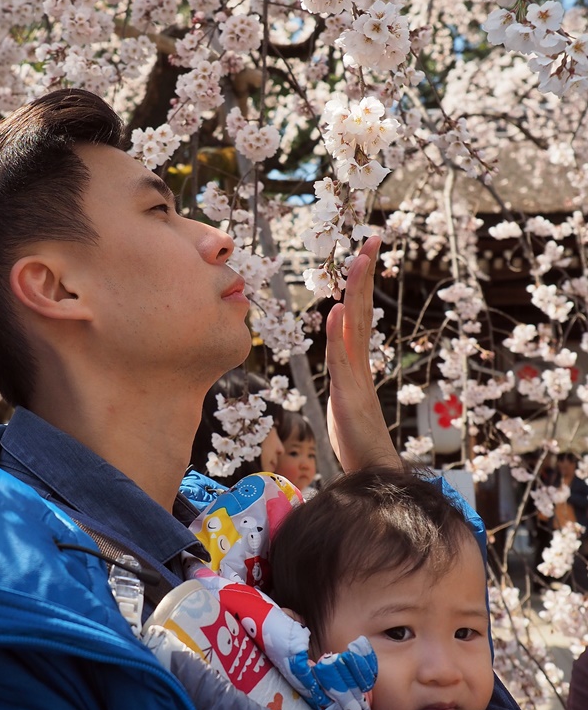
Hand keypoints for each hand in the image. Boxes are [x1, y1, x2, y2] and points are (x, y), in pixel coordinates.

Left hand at [325, 235, 399, 472]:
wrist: (372, 470)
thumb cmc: (357, 439)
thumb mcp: (344, 397)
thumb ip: (343, 373)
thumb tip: (341, 356)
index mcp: (357, 360)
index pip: (359, 312)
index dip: (361, 282)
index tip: (365, 252)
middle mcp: (360, 362)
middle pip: (363, 308)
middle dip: (365, 273)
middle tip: (372, 238)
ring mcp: (356, 375)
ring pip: (357, 325)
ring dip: (357, 291)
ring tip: (358, 260)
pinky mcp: (349, 393)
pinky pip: (343, 358)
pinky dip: (340, 333)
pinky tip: (338, 310)